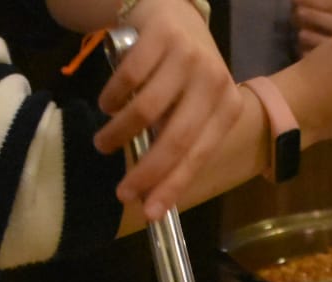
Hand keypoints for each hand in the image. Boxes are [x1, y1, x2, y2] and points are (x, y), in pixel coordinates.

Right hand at [94, 0, 245, 217]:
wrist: (175, 12)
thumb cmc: (184, 72)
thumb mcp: (194, 104)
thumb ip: (181, 140)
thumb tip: (154, 192)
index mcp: (227, 106)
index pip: (199, 155)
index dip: (173, 186)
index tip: (149, 212)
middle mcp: (213, 81)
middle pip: (176, 138)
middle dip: (146, 171)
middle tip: (121, 191)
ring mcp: (188, 56)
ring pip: (146, 110)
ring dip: (119, 134)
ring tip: (103, 143)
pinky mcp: (161, 36)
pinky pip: (128, 78)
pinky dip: (112, 98)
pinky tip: (107, 105)